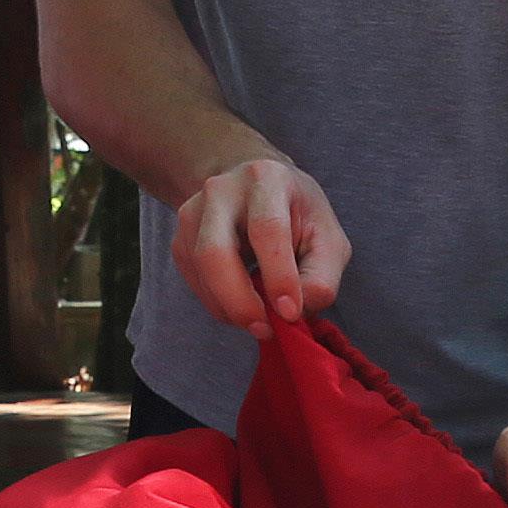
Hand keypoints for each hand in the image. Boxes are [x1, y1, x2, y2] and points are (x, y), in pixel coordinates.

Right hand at [172, 158, 348, 337]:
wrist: (256, 188)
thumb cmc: (298, 214)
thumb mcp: (327, 237)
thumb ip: (322, 276)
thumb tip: (294, 313)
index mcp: (267, 179)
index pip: (267, 230)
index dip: (278, 276)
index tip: (290, 313)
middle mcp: (221, 190)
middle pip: (215, 252)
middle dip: (239, 301)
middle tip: (265, 329)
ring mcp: (193, 212)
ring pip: (201, 270)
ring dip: (229, 307)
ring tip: (260, 318)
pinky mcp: (180, 238)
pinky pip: (194, 281)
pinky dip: (218, 304)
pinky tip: (241, 303)